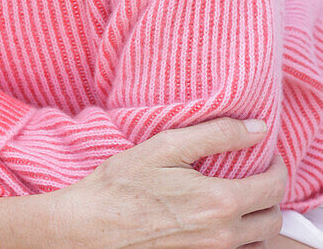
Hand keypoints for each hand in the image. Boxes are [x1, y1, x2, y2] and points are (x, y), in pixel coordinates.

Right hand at [49, 117, 286, 247]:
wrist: (91, 226)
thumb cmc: (123, 183)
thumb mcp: (167, 146)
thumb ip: (217, 134)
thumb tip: (257, 129)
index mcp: (218, 201)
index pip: (273, 187)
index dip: (275, 165)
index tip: (263, 152)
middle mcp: (222, 234)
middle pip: (273, 217)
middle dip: (270, 191)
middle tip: (253, 169)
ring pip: (259, 239)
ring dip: (258, 215)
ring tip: (237, 190)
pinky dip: (240, 233)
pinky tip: (217, 213)